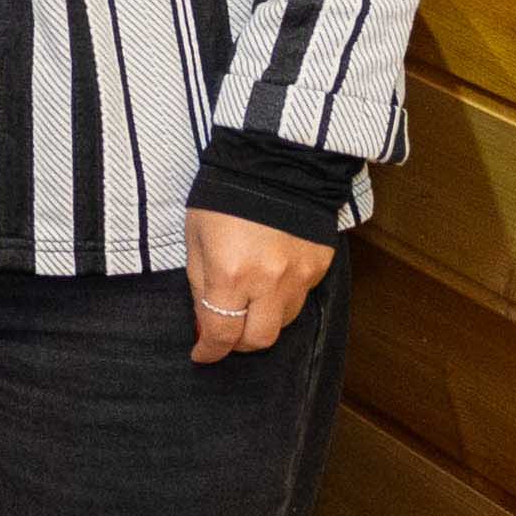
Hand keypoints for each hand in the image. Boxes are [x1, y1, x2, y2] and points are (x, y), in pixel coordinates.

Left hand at [184, 209, 334, 364]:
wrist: (275, 162)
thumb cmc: (223, 194)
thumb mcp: (195, 237)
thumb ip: (199, 282)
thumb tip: (203, 319)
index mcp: (231, 274)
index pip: (221, 333)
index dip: (208, 350)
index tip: (201, 354)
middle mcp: (269, 282)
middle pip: (258, 340)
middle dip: (238, 343)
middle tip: (225, 332)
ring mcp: (299, 276)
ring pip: (282, 322)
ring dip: (262, 320)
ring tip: (248, 301)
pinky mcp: (319, 267)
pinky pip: (300, 298)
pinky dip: (282, 298)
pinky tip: (270, 279)